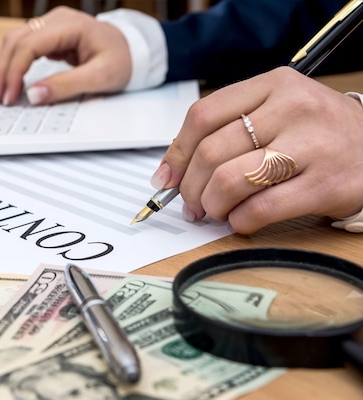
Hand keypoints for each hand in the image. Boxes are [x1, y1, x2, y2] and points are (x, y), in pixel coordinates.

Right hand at [0, 6, 131, 105]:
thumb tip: (33, 95)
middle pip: (16, 41)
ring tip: (2, 94)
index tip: (11, 97)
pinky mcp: (50, 36)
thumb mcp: (99, 78)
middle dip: (4, 72)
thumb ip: (66, 86)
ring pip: (15, 43)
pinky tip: (13, 83)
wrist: (135, 50)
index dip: (15, 72)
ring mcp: (51, 26)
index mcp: (70, 25)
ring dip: (6, 68)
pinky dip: (15, 65)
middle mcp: (56, 20)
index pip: (29, 45)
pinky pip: (24, 47)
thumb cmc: (123, 60)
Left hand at [151, 66, 362, 233]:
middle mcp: (293, 108)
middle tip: (192, 205)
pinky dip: (239, 222)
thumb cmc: (316, 133)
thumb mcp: (275, 112)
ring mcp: (313, 145)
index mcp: (274, 84)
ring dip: (211, 206)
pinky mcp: (326, 184)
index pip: (203, 115)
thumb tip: (171, 172)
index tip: (166, 178)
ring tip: (216, 212)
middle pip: (211, 152)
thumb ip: (227, 131)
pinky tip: (241, 220)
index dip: (176, 153)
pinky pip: (259, 209)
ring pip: (229, 180)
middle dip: (190, 188)